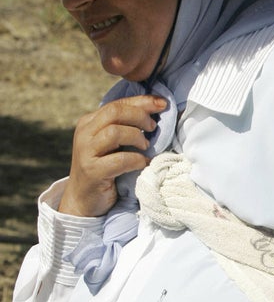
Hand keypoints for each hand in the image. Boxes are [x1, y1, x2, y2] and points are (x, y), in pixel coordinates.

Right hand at [58, 95, 166, 218]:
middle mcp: (84, 134)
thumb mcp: (111, 143)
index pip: (117, 104)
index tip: (162, 103)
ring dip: (137, 137)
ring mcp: (86, 152)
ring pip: (114, 132)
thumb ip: (124, 126)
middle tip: (153, 128)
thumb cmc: (104, 168)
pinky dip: (137, 160)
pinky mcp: (92, 171)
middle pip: (115, 112)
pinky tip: (143, 163)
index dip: (142, 102)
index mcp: (89, 122)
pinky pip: (120, 160)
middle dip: (140, 116)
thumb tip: (155, 109)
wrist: (83, 199)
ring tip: (146, 147)